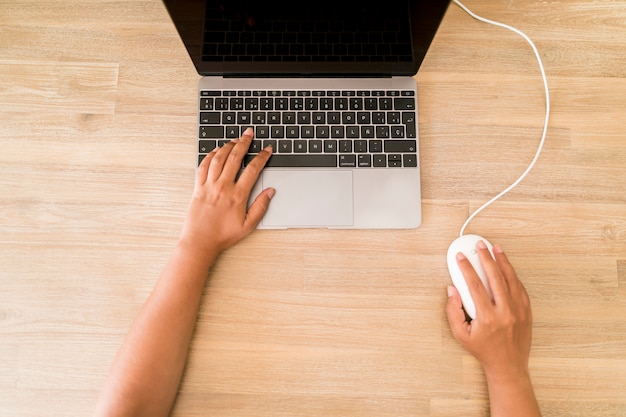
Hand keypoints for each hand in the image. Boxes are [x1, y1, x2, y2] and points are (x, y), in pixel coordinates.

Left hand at [179, 128, 273, 261]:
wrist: (200, 242)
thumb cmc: (223, 236)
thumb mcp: (248, 225)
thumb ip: (260, 207)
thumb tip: (270, 192)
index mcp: (237, 196)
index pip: (252, 170)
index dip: (261, 157)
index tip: (267, 150)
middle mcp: (222, 187)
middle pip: (234, 158)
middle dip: (244, 143)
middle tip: (249, 134)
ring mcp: (209, 186)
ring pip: (218, 159)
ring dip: (227, 146)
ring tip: (234, 140)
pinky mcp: (198, 188)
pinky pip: (203, 167)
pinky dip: (209, 156)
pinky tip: (215, 152)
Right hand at [446, 241, 532, 380]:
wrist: (508, 366)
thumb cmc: (484, 351)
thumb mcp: (461, 335)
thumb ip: (453, 311)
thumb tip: (452, 290)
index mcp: (488, 317)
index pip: (475, 286)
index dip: (466, 269)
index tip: (461, 258)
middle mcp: (505, 312)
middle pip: (495, 277)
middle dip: (487, 258)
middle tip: (481, 246)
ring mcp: (519, 311)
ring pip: (511, 280)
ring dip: (503, 262)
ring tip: (496, 249)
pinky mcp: (527, 312)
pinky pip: (520, 288)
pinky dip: (513, 275)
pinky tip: (507, 267)